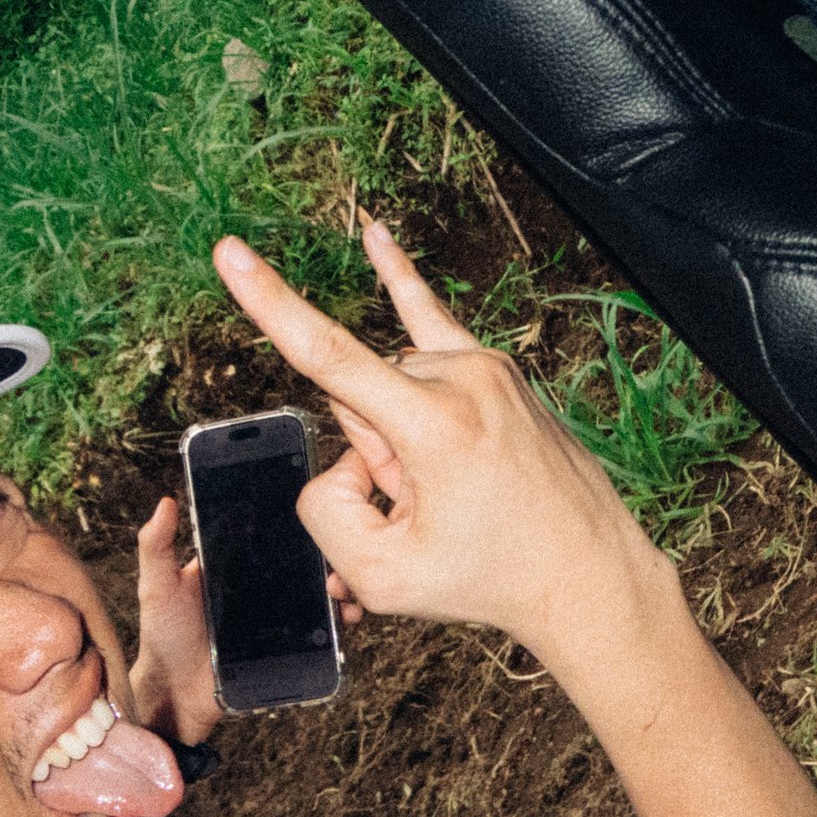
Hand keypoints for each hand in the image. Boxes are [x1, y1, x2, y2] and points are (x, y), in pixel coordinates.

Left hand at [125, 495, 364, 743]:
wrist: (178, 692)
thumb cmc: (163, 638)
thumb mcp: (156, 586)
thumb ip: (156, 546)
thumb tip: (166, 502)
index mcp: (233, 568)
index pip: (271, 540)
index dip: (296, 530)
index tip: (318, 520)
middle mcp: (259, 589)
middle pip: (303, 567)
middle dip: (327, 561)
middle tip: (336, 562)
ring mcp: (277, 618)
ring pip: (318, 597)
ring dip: (338, 590)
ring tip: (342, 590)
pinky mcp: (288, 646)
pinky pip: (319, 632)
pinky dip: (337, 624)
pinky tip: (344, 617)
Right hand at [210, 226, 675, 667]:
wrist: (588, 574)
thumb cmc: (491, 580)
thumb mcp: (382, 576)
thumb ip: (325, 512)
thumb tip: (342, 460)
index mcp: (435, 422)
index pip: (327, 355)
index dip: (268, 303)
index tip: (228, 251)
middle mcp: (464, 377)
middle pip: (358, 400)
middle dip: (375, 457)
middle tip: (434, 509)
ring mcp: (487, 367)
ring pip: (391, 388)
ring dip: (403, 441)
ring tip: (459, 491)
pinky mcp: (499, 370)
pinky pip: (432, 320)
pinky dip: (400, 279)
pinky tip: (376, 236)